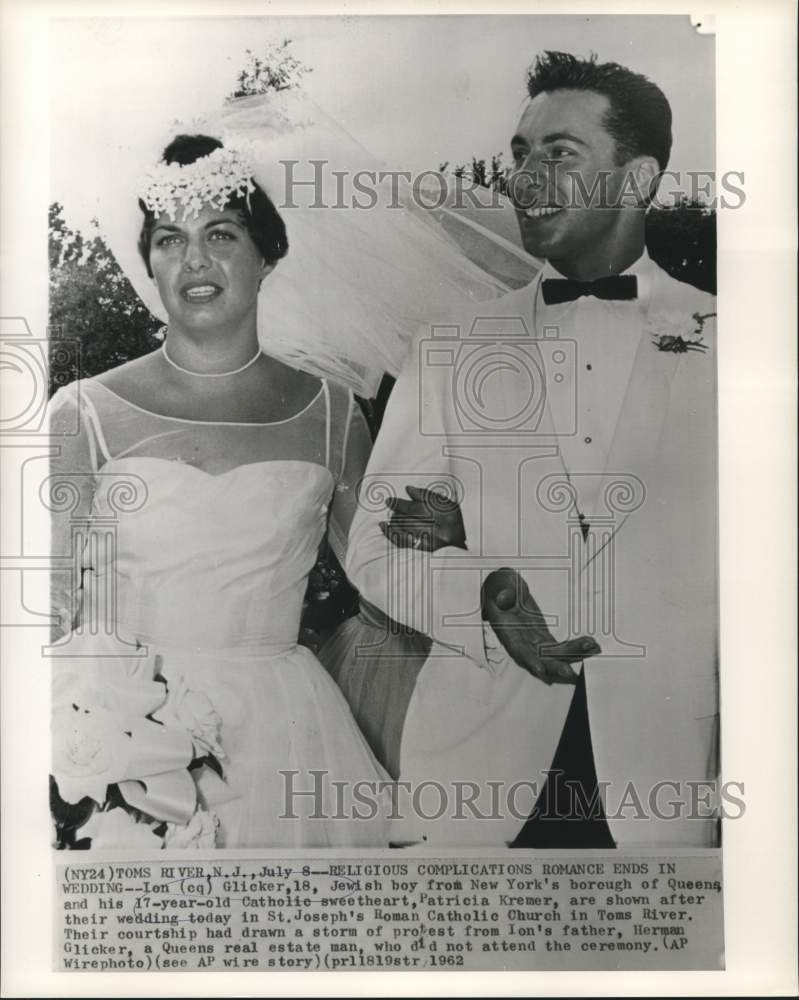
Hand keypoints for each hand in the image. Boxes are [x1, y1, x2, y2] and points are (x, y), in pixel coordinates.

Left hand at [379, 485, 466, 551]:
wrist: (462, 550)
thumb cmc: (455, 525)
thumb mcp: (449, 507)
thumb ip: (430, 497)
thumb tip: (409, 490)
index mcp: (448, 516)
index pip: (422, 504)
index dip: (404, 501)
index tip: (393, 499)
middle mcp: (440, 530)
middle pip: (412, 515)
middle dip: (399, 509)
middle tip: (391, 504)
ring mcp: (431, 543)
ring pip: (406, 528)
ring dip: (395, 520)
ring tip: (392, 516)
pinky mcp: (424, 552)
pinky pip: (403, 542)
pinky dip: (391, 533)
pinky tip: (385, 526)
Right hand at [481, 568, 600, 684]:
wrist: (506, 590)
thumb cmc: (499, 587)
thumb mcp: (497, 584)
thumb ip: (500, 590)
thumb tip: (503, 598)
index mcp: (507, 630)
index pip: (517, 648)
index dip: (527, 659)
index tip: (539, 669)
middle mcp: (521, 641)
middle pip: (539, 658)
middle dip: (554, 666)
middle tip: (570, 672)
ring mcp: (535, 641)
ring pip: (554, 654)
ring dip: (572, 654)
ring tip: (590, 648)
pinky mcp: (546, 638)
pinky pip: (562, 647)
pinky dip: (576, 647)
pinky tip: (590, 645)